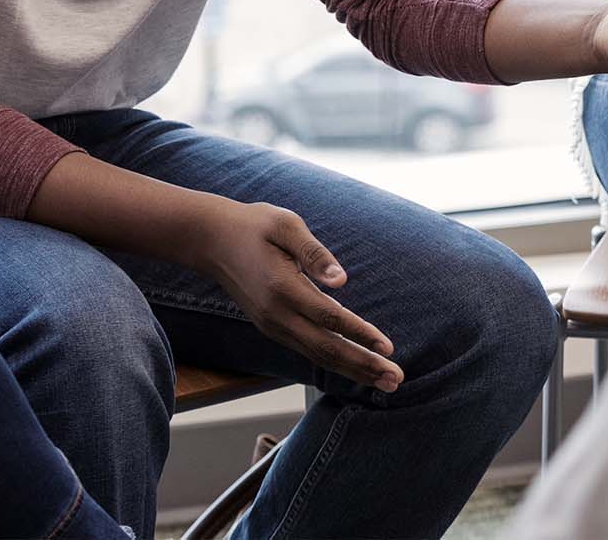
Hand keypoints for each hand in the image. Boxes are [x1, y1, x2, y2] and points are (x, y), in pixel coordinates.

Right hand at [191, 201, 403, 394]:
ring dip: (353, 370)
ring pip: (317, 356)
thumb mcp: (286, 224)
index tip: (388, 347)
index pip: (329, 317)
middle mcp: (276, 314)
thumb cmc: (254, 226)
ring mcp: (272, 325)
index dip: (360, 334)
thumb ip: (315, 253)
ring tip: (384, 381)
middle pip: (326, 348)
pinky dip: (333, 362)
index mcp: (283, 287)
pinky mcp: (271, 327)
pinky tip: (355, 368)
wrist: (211, 241)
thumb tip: (342, 280)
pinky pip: (307, 351)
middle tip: (396, 379)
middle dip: (363, 366)